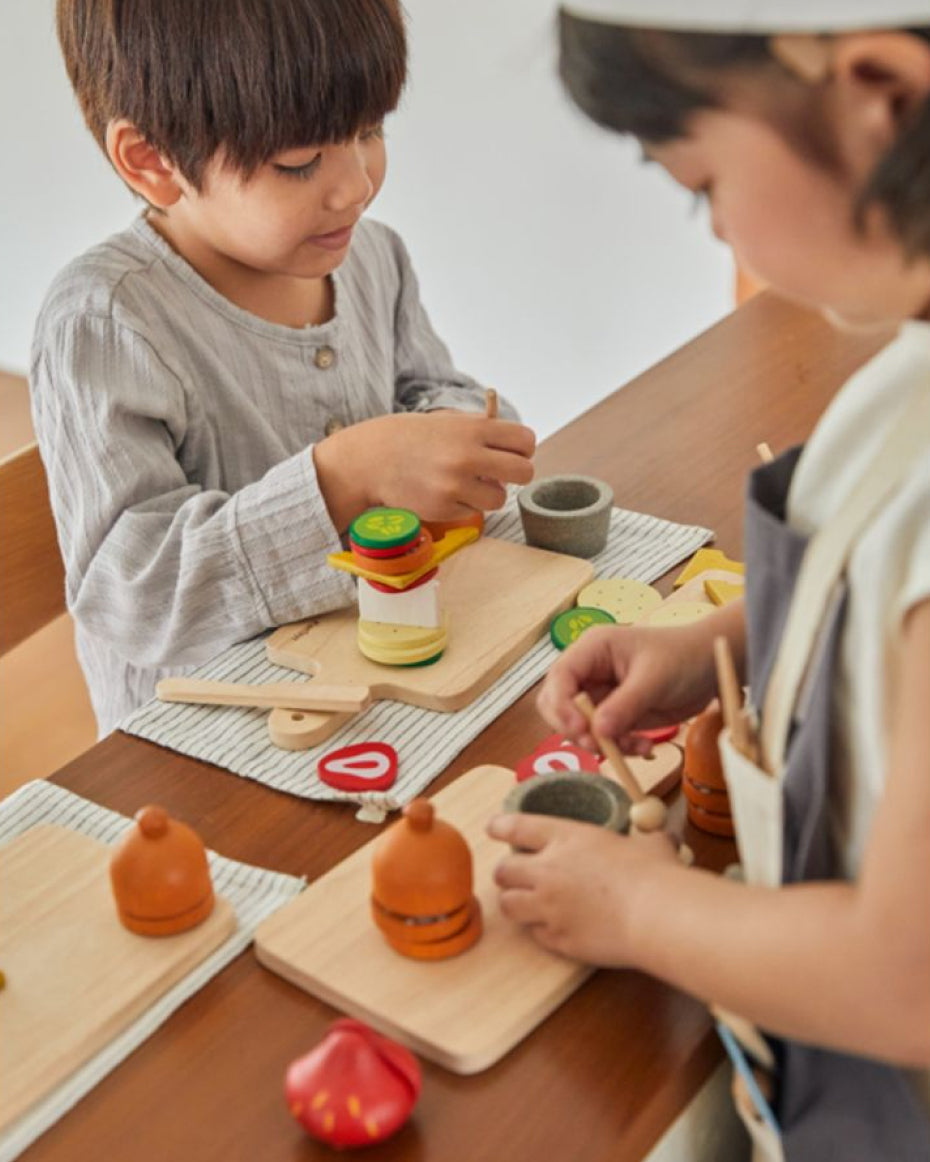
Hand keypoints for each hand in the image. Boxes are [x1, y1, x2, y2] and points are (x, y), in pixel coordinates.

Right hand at [314, 411, 534, 530]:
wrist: (371, 459)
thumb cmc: (412, 437)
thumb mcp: (448, 421)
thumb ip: (483, 430)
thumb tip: (519, 446)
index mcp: (473, 429)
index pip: (525, 441)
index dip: (522, 449)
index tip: (513, 452)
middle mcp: (468, 456)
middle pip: (524, 472)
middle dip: (516, 474)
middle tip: (500, 473)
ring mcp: (455, 485)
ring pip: (499, 498)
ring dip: (488, 493)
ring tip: (466, 483)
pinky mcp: (444, 508)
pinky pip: (473, 512)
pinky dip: (464, 504)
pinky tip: (443, 492)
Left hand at [488, 812, 678, 964]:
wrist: (656, 915)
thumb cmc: (655, 873)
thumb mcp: (650, 843)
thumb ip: (647, 838)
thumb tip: (664, 836)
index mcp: (567, 838)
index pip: (517, 827)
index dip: (500, 827)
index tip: (493, 828)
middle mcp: (548, 871)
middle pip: (503, 871)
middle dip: (506, 874)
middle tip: (517, 877)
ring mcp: (549, 908)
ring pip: (509, 905)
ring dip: (516, 903)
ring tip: (528, 904)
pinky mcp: (557, 939)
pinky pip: (536, 935)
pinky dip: (542, 931)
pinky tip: (557, 928)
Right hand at [537, 618, 731, 754]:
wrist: (711, 667)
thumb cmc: (684, 657)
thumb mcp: (655, 678)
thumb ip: (625, 704)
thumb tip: (598, 731)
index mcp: (593, 650)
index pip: (559, 677)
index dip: (562, 705)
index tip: (580, 729)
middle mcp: (590, 672)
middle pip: (558, 705)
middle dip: (576, 729)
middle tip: (598, 746)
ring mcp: (602, 695)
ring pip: (580, 727)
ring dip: (602, 743)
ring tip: (635, 746)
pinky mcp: (616, 715)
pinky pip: (604, 738)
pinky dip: (619, 748)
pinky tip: (644, 746)